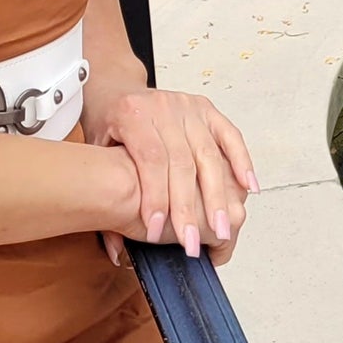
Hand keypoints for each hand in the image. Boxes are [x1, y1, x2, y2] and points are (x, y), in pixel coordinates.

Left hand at [86, 87, 254, 267]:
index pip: (150, 158)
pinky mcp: (206, 109)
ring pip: (208, 153)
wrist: (117, 89)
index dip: (155, 196)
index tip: (156, 232)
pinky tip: (247, 188)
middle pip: (181, 161)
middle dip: (188, 207)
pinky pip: (229, 135)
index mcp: (133, 114)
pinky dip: (241, 162)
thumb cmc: (109, 125)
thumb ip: (102, 201)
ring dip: (217, 195)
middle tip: (191, 243)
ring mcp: (189, 106)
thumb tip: (115, 252)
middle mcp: (164, 107)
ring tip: (222, 229)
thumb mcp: (94, 154)